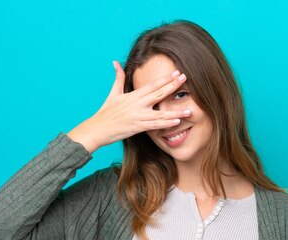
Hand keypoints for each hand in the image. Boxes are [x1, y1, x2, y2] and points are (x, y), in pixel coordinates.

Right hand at [67, 60, 190, 152]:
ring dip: (176, 111)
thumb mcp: (113, 93)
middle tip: (185, 79)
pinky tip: (176, 122)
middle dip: (173, 86)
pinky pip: (155, 125)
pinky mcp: (137, 127)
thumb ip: (118, 78)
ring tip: (189, 110)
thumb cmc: (105, 112)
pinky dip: (166, 124)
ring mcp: (138, 116)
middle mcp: (137, 104)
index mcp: (133, 96)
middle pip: (159, 94)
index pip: (152, 85)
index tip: (177, 73)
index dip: (165, 79)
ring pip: (160, 113)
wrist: (97, 129)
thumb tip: (115, 62)